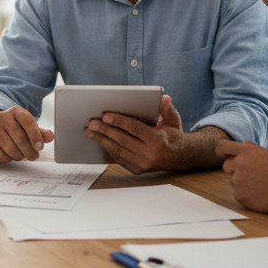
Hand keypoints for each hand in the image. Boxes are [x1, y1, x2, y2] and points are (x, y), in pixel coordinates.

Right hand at [0, 107, 54, 162]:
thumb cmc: (14, 129)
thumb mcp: (28, 128)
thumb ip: (40, 132)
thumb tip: (50, 136)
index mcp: (15, 111)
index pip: (27, 121)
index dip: (35, 136)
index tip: (40, 147)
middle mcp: (1, 116)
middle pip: (19, 138)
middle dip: (29, 151)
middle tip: (33, 156)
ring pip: (10, 148)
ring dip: (19, 156)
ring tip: (21, 155)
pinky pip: (0, 155)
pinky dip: (8, 159)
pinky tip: (9, 155)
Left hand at [84, 95, 220, 172]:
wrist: (178, 157)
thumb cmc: (172, 135)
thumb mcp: (173, 120)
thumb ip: (167, 109)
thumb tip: (164, 98)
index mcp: (158, 140)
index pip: (135, 129)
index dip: (120, 121)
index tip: (106, 115)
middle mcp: (149, 154)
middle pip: (122, 140)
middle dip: (105, 130)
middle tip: (92, 122)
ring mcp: (142, 164)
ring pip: (117, 150)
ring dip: (101, 140)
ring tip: (90, 131)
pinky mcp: (136, 169)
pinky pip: (118, 158)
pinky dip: (107, 148)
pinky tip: (99, 139)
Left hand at [216, 139, 267, 213]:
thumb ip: (253, 149)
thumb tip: (243, 143)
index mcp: (246, 151)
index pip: (222, 146)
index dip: (222, 151)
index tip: (223, 155)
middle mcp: (239, 163)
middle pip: (226, 165)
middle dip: (235, 169)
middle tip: (252, 175)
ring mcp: (237, 180)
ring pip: (232, 180)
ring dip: (241, 182)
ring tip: (259, 184)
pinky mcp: (239, 194)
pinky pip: (237, 193)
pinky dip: (246, 194)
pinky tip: (259, 194)